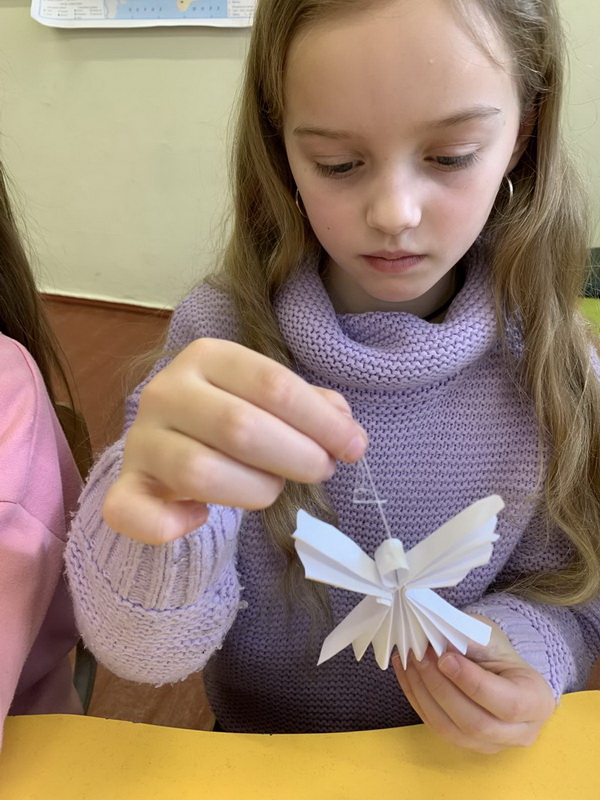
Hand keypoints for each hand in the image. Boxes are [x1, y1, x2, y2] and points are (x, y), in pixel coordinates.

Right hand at [103, 339, 367, 543]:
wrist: (170, 436)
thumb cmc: (230, 413)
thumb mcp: (270, 397)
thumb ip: (311, 406)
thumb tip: (347, 429)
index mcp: (207, 356)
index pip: (272, 384)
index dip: (321, 421)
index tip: (354, 448)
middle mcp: (166, 391)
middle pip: (240, 427)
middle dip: (296, 456)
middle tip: (321, 471)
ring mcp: (141, 439)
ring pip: (200, 472)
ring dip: (254, 490)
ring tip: (272, 489)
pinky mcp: (125, 485)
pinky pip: (133, 513)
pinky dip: (171, 524)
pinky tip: (200, 518)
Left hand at [392, 615, 555, 753]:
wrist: (500, 671)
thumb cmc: (499, 653)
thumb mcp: (492, 637)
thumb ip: (472, 640)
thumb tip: (442, 643)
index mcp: (536, 701)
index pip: (507, 703)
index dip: (472, 682)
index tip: (444, 657)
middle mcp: (520, 732)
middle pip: (476, 723)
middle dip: (441, 688)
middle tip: (420, 656)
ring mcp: (492, 745)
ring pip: (451, 730)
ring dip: (424, 694)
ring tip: (409, 662)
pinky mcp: (467, 745)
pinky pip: (437, 728)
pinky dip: (417, 700)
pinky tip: (406, 674)